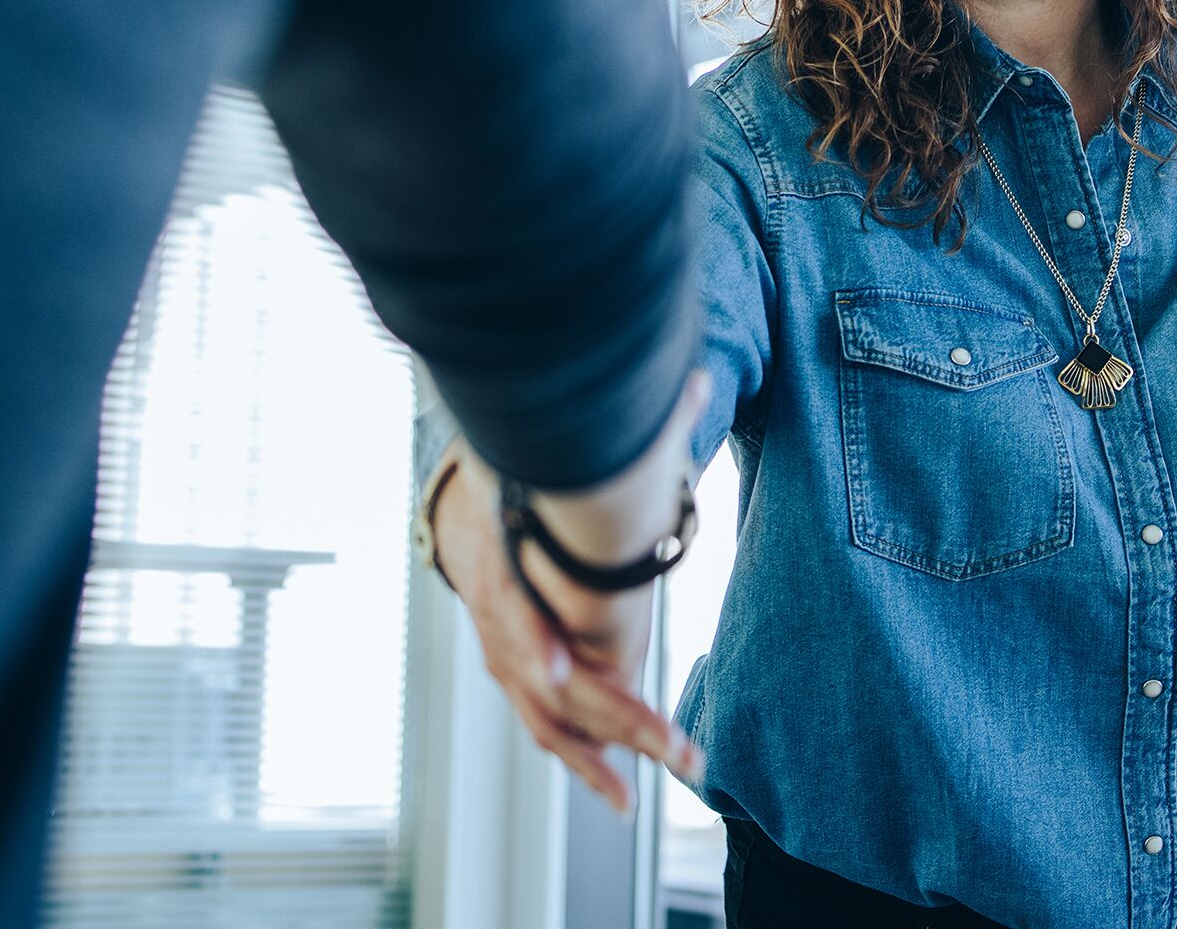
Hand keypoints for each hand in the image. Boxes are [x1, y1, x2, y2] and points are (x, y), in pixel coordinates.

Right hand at [431, 374, 708, 812]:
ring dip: (599, 758)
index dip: (536, 644)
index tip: (563, 674)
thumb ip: (638, 424)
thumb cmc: (527, 478)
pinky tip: (617, 788)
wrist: (475, 508)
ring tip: (646, 794)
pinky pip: (547, 727)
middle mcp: (503, 618)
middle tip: (675, 746)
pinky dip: (582, 758)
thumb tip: (701, 382)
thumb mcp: (561, 447)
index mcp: (506, 557)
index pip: (516, 609)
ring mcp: (507, 656)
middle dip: (614, 719)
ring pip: (547, 719)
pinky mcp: (519, 678)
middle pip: (550, 683)